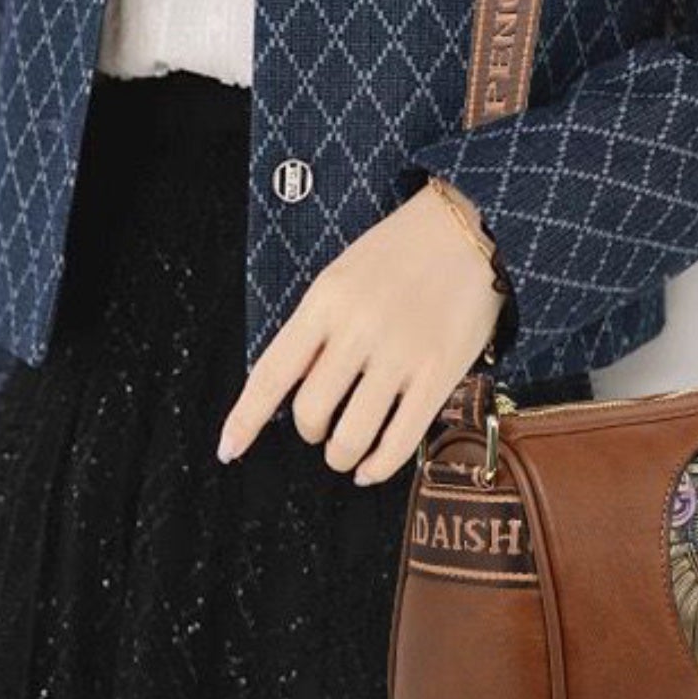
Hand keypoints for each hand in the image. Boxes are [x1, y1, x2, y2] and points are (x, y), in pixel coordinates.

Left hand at [215, 177, 504, 485]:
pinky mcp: (438, 374)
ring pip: (350, 436)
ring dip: (341, 455)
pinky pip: (399, 441)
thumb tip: (291, 390)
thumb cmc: (400, 253)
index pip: (272, 372)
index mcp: (325, 301)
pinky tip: (371, 468)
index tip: (228, 450)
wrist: (469, 230)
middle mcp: (357, 330)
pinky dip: (378, 468)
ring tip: (345, 452)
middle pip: (310, 412)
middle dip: (310, 432)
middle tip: (321, 428)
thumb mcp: (342, 275)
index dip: (246, 418)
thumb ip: (317, 327)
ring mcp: (400, 354)